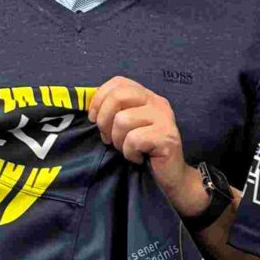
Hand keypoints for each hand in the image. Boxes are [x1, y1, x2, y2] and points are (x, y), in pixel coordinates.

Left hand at [87, 76, 198, 211]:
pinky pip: (134, 139)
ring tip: (128, 150)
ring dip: (119, 141)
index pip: (118, 83)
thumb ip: (113, 112)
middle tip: (109, 139)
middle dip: (105, 120)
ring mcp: (164, 118)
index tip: (94, 119)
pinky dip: (130, 153)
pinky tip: (138, 158)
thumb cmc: (143, 152)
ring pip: (123, 120)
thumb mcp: (126, 127)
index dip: (100, 99)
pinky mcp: (167, 136)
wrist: (170, 177)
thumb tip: (89, 107)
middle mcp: (157, 102)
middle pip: (118, 96)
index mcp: (146, 96)